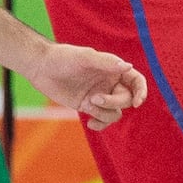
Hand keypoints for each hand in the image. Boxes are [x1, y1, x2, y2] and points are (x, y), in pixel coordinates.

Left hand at [26, 44, 148, 129]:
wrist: (41, 67)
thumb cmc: (63, 57)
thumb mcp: (84, 58)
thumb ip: (106, 63)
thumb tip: (128, 66)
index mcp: (113, 69)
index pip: (136, 81)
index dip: (141, 92)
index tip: (137, 102)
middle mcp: (109, 83)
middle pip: (126, 99)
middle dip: (113, 102)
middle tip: (94, 99)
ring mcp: (100, 96)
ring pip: (115, 113)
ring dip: (104, 114)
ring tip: (87, 107)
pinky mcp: (88, 107)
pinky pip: (102, 120)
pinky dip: (100, 124)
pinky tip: (89, 123)